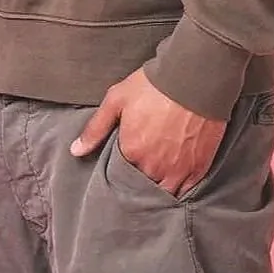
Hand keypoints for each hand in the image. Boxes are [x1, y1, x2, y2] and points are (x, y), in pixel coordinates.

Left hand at [70, 68, 225, 196]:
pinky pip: (186, 192)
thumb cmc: (153, 86)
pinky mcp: (198, 169)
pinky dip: (179, 190)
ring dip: (158, 190)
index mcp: (131, 151)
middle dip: (138, 182)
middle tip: (139, 174)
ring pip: (163, 193)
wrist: (194, 78)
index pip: (120, 175)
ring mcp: (177, 170)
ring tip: (156, 180)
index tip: (122, 165)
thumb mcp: (116, 100)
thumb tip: (75, 151)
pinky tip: (175, 184)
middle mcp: (153, 167)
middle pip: (141, 186)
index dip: (120, 171)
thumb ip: (95, 128)